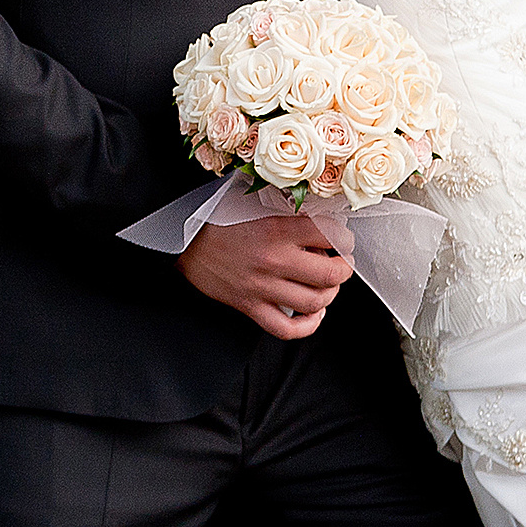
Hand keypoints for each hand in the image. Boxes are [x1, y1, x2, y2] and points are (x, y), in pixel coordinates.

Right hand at [177, 213, 353, 339]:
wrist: (181, 240)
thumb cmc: (216, 217)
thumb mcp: (250, 197)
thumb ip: (283, 200)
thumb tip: (318, 202)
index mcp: (275, 228)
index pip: (330, 235)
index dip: (344, 237)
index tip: (342, 237)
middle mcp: (272, 260)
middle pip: (331, 275)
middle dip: (343, 269)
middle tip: (340, 262)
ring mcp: (261, 287)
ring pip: (315, 303)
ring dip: (329, 295)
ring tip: (325, 285)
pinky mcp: (250, 306)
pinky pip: (286, 329)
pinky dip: (308, 325)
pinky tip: (313, 313)